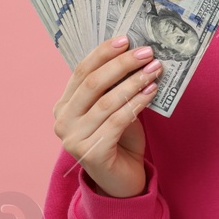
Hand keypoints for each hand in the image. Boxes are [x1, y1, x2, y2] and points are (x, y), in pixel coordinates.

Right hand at [53, 37, 162, 198]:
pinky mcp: (91, 153)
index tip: (125, 38)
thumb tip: (136, 54)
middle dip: (121, 65)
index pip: (80, 72)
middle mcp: (62, 121)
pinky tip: (152, 91)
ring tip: (155, 70)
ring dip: (134, 82)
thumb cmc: (120, 139)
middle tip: (146, 52)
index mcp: (64, 106)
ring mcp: (73, 139)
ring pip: (106, 102)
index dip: (102, 53)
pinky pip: (117, 121)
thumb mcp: (115, 108)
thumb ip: (116, 87)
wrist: (122, 180)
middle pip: (92, 84)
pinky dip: (136, 103)